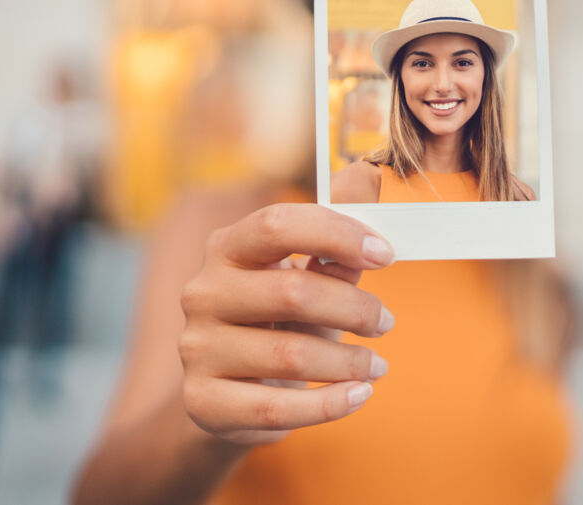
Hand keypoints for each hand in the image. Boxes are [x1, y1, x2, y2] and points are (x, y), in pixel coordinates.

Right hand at [178, 203, 395, 444]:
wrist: (232, 393)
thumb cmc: (279, 320)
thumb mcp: (307, 272)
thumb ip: (335, 231)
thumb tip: (367, 173)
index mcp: (227, 247)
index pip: (277, 224)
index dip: (336, 234)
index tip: (386, 254)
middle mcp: (202, 292)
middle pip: (292, 291)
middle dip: (355, 308)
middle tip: (386, 322)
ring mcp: (197, 348)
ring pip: (289, 355)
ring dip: (349, 362)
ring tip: (376, 365)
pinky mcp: (203, 402)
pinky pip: (276, 409)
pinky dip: (330, 405)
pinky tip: (359, 395)